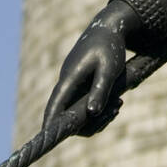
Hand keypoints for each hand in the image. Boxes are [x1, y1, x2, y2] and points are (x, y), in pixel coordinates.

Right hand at [42, 0, 137, 133]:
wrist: (109, 29)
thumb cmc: (109, 47)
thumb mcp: (109, 68)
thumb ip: (100, 90)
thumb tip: (91, 114)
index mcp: (70, 77)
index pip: (55, 104)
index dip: (50, 122)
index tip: (47, 137)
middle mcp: (68, 83)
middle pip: (68, 114)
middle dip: (91, 122)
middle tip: (115, 111)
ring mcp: (73, 86)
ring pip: (78, 112)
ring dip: (98, 116)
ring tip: (119, 105)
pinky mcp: (80, 86)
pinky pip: (85, 105)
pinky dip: (100, 109)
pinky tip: (116, 103)